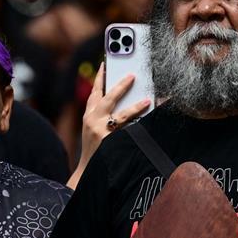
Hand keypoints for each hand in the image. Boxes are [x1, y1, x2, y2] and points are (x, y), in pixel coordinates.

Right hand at [69, 63, 150, 187]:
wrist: (89, 173)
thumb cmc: (96, 151)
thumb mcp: (93, 130)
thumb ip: (103, 115)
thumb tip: (124, 99)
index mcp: (88, 117)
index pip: (94, 93)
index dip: (100, 78)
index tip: (106, 64)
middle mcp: (92, 122)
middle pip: (108, 99)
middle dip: (120, 86)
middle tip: (133, 75)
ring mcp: (101, 132)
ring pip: (121, 115)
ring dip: (136, 107)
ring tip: (148, 100)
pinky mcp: (110, 143)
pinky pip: (128, 130)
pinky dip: (139, 124)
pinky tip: (149, 119)